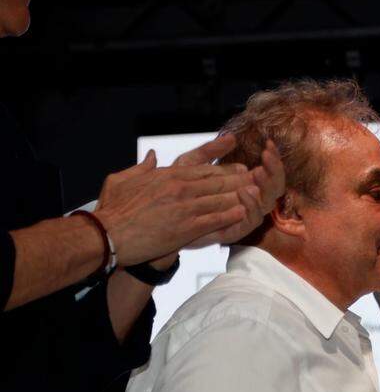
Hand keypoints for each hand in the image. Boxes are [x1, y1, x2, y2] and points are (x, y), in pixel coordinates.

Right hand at [93, 146, 256, 264]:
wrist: (108, 235)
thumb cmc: (112, 209)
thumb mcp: (122, 179)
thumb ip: (141, 167)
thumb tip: (152, 156)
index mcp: (167, 175)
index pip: (203, 168)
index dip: (225, 168)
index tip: (240, 168)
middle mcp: (179, 188)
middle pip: (217, 181)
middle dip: (239, 179)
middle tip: (257, 179)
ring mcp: (185, 207)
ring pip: (220, 198)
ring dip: (241, 195)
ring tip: (258, 194)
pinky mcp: (186, 227)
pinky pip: (214, 219)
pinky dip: (230, 215)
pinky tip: (243, 213)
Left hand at [175, 135, 285, 247]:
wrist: (160, 220)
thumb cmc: (175, 194)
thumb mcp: (190, 165)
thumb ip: (209, 151)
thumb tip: (232, 137)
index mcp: (242, 185)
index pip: (267, 171)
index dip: (272, 159)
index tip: (268, 144)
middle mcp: (248, 201)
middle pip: (274, 187)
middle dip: (274, 170)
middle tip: (268, 154)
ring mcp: (243, 217)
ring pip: (267, 203)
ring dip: (266, 187)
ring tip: (258, 171)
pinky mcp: (235, 230)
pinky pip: (253, 221)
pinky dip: (253, 207)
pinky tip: (245, 192)